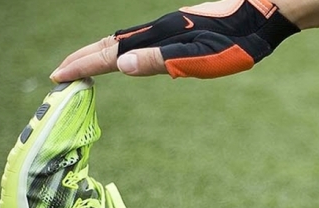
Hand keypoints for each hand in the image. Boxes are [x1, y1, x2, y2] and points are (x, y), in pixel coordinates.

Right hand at [50, 0, 299, 81]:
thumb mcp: (200, 59)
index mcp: (159, 37)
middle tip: (58, 73)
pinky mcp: (180, 32)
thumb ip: (161, 62)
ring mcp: (168, 29)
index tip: (57, 77)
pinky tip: (125, 59)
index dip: (83, 66)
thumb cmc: (235, 43)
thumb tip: (122, 66)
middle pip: (110, 44)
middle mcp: (158, 30)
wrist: (261, 18)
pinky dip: (120, 51)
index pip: (111, 54)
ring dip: (99, 54)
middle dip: (82, 59)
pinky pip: (139, 42)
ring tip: (82, 66)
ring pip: (123, 42)